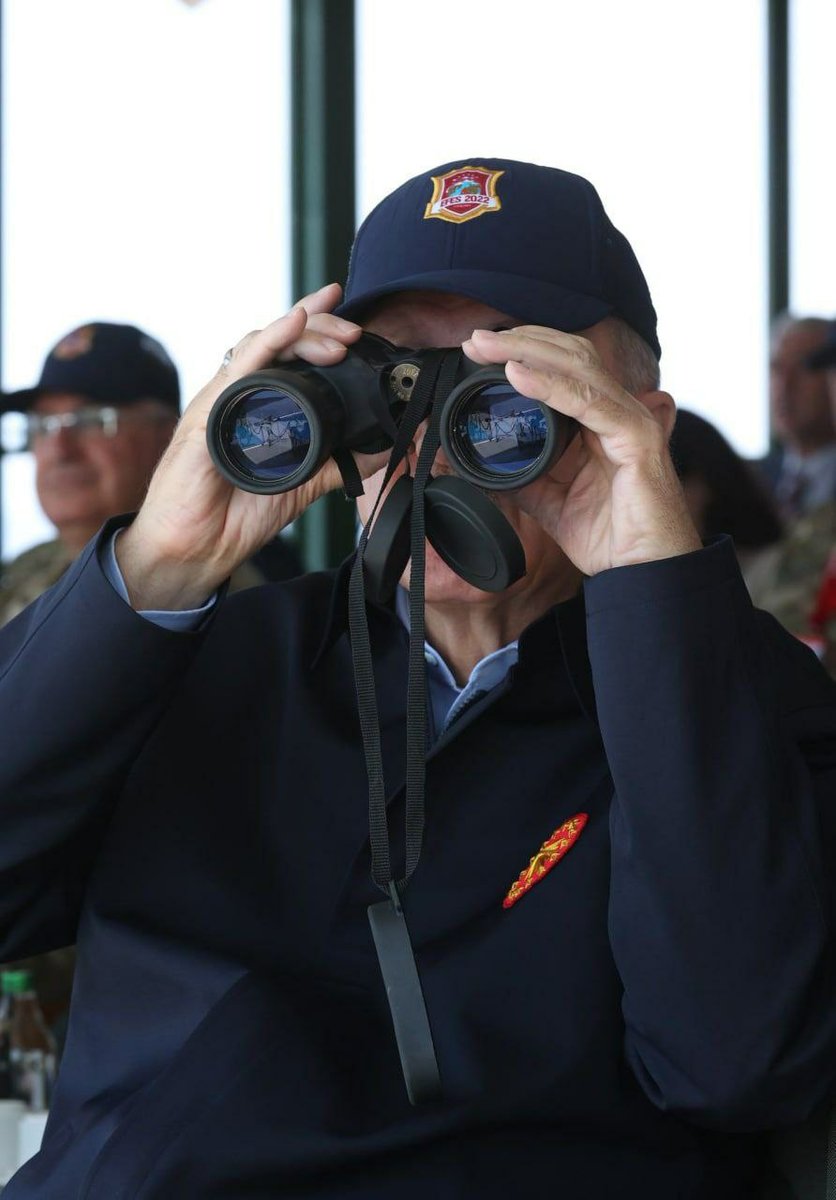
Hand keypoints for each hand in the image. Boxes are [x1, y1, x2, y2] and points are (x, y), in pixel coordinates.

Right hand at [117, 283, 386, 609]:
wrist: (198, 551)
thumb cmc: (234, 516)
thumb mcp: (301, 485)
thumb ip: (335, 463)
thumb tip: (379, 447)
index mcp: (256, 405)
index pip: (287, 353)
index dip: (318, 330)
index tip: (354, 325)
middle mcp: (236, 396)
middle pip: (277, 340)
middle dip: (320, 327)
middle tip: (354, 333)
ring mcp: (219, 402)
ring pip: (259, 345)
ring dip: (302, 332)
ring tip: (337, 336)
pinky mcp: (207, 417)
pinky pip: (239, 371)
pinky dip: (268, 343)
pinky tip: (293, 323)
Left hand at [461, 325, 701, 576]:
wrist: (643, 573)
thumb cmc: (611, 538)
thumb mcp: (552, 502)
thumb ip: (526, 476)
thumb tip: (484, 463)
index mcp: (602, 420)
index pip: (565, 365)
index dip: (524, 351)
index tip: (480, 351)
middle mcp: (620, 411)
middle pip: (571, 354)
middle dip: (521, 340)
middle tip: (476, 341)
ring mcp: (633, 420)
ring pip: (579, 366)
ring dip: (529, 351)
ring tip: (489, 347)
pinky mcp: (639, 438)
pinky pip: (589, 401)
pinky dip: (550, 385)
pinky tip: (519, 374)